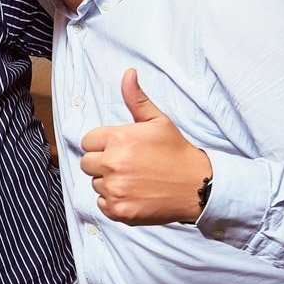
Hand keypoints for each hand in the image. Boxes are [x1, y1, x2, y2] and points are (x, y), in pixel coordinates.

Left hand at [80, 69, 211, 224]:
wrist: (197, 186)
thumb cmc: (176, 152)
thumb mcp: (158, 121)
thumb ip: (136, 99)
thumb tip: (128, 73)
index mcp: (117, 138)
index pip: (87, 142)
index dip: (102, 145)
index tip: (121, 149)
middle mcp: (112, 163)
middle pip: (86, 163)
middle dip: (102, 163)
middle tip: (128, 164)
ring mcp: (114, 189)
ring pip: (95, 183)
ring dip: (109, 183)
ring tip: (134, 179)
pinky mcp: (118, 210)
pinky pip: (101, 203)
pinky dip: (114, 202)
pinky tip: (134, 194)